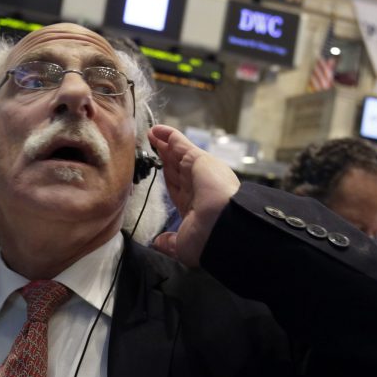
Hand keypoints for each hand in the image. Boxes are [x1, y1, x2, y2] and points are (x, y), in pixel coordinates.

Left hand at [148, 125, 239, 266]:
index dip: (168, 179)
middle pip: (177, 168)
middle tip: (155, 147)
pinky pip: (180, 143)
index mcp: (196, 207)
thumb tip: (160, 242)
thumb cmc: (207, 239)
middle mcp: (198, 187)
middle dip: (166, 158)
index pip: (178, 189)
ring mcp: (199, 172)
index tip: (160, 171)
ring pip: (178, 154)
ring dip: (165, 144)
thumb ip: (170, 242)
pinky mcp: (199, 158)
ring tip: (152, 135)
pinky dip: (168, 135)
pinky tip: (156, 130)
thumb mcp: (183, 246)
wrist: (224, 226)